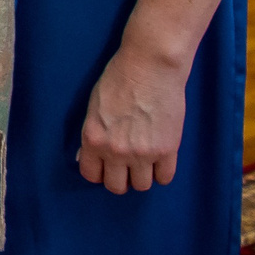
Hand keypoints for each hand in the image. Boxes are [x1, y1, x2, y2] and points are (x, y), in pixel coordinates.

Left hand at [77, 44, 186, 192]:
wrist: (149, 67)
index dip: (98, 172)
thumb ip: (92, 135)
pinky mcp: (168, 150)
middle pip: (117, 186)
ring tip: (143, 161)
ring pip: (142, 186)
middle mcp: (116, 151)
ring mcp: (143, 153)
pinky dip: (161, 172)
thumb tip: (86, 156)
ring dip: (141, 176)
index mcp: (93, 139)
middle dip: (120, 178)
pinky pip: (165, 178)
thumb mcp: (94, 107)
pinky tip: (159, 159)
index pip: (91, 175)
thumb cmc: (118, 80)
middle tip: (125, 167)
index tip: (104, 167)